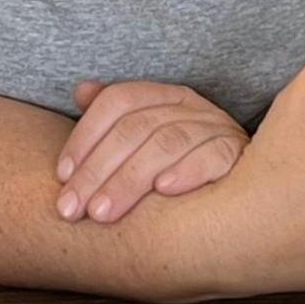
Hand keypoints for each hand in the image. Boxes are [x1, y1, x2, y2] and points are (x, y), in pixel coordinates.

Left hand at [56, 81, 249, 222]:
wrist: (243, 193)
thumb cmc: (177, 168)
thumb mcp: (142, 144)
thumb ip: (110, 121)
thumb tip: (81, 91)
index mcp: (163, 96)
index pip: (118, 101)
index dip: (85, 136)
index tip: (62, 176)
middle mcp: (190, 106)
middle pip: (137, 127)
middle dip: (98, 170)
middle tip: (73, 209)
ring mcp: (217, 127)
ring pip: (168, 141)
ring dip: (131, 179)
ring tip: (103, 212)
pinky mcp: (240, 154)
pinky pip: (214, 155)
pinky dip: (188, 170)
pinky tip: (163, 191)